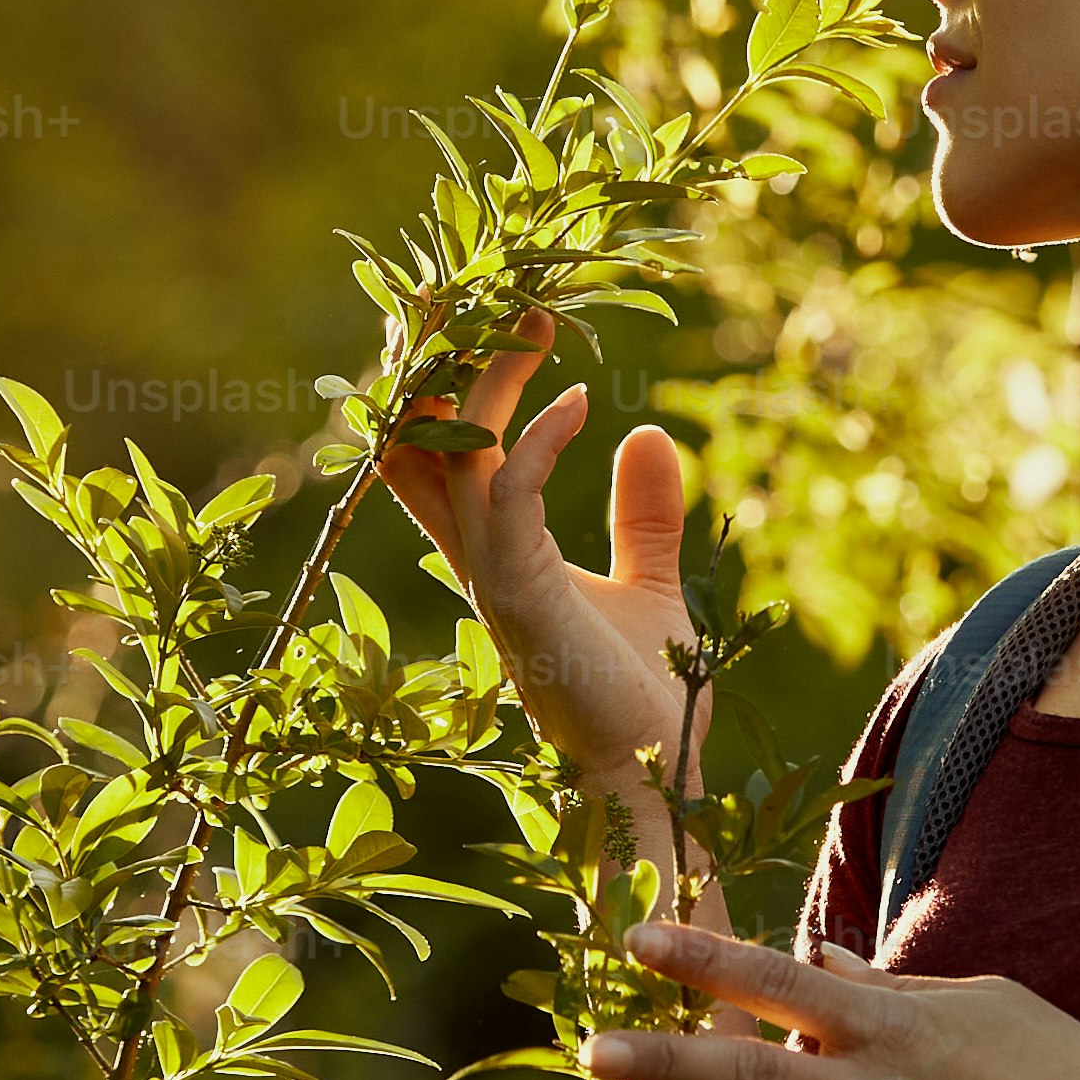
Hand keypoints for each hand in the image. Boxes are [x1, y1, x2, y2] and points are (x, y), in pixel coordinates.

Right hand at [369, 304, 701, 799]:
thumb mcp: (651, 585)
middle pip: (424, 446)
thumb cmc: (647, 697)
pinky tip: (581, 404)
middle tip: (494, 296)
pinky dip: (539, 440)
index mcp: (497, 556)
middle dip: (443, 369)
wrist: (655, 784)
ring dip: (488, 384)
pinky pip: (507, 494)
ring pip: (454, 457)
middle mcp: (479, 560)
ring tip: (534, 321)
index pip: (437, 461)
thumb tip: (647, 432)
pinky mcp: (519, 594)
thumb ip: (641, 514)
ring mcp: (492, 577)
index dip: (446, 391)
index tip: (492, 321)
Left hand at [577, 923, 1079, 1079]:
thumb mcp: (980, 1003)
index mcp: (890, 1023)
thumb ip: (888, 989)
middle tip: (589, 1055)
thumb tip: (817, 964)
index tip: (635, 938)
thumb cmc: (1064, 1070)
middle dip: (660, 1063)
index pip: (776, 980)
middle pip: (744, 1075)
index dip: (702, 959)